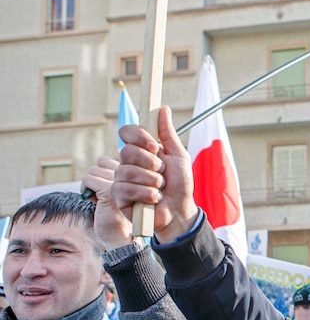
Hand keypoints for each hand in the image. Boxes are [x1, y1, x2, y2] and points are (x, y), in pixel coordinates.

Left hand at [81, 157, 133, 249]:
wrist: (122, 236)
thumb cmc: (119, 215)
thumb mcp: (120, 191)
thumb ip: (115, 177)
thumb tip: (100, 165)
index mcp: (136, 174)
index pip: (112, 159)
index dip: (106, 172)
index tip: (108, 187)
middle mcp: (131, 176)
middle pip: (102, 162)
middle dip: (97, 177)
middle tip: (101, 193)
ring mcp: (121, 182)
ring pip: (94, 171)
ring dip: (90, 183)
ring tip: (97, 197)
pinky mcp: (110, 190)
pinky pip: (89, 179)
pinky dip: (85, 189)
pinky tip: (92, 199)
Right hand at [114, 106, 197, 242]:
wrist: (179, 210)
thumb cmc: (180, 184)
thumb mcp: (178, 156)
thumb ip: (167, 133)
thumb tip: (163, 108)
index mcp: (140, 150)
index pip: (126, 132)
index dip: (138, 136)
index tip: (154, 146)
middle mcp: (127, 163)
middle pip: (126, 151)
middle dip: (151, 163)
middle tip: (162, 172)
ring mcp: (121, 179)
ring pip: (127, 171)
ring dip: (152, 181)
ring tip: (160, 188)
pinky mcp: (118, 197)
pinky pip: (125, 189)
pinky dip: (146, 194)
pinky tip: (154, 199)